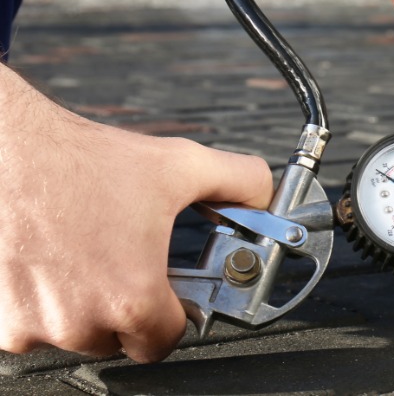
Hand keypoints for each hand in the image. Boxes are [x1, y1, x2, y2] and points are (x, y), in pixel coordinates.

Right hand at [0, 66, 272, 362]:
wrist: (7, 150)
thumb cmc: (80, 161)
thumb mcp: (180, 164)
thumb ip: (239, 182)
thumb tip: (267, 195)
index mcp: (132, 297)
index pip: (166, 342)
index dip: (173, 316)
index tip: (168, 295)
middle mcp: (80, 321)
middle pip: (119, 338)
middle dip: (126, 305)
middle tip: (121, 260)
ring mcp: (32, 326)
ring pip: (73, 334)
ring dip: (81, 305)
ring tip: (83, 252)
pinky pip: (29, 327)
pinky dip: (40, 302)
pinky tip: (49, 260)